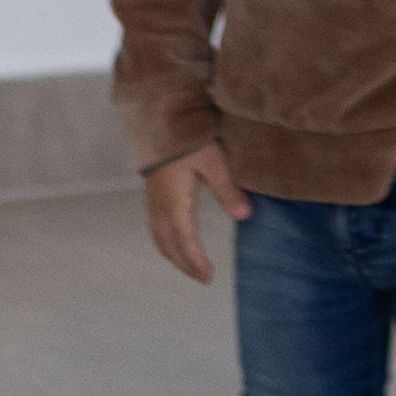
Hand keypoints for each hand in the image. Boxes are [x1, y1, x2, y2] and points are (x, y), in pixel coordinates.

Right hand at [141, 144, 243, 284]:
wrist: (157, 117)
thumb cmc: (185, 136)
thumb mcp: (212, 160)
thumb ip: (227, 188)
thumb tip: (245, 216)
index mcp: (174, 202)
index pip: (185, 241)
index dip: (196, 262)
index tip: (208, 278)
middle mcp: (160, 205)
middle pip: (168, 245)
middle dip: (183, 264)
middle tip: (201, 277)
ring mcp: (152, 199)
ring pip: (158, 236)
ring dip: (173, 254)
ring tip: (189, 265)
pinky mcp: (151, 191)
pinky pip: (154, 226)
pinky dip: (165, 240)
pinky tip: (174, 239)